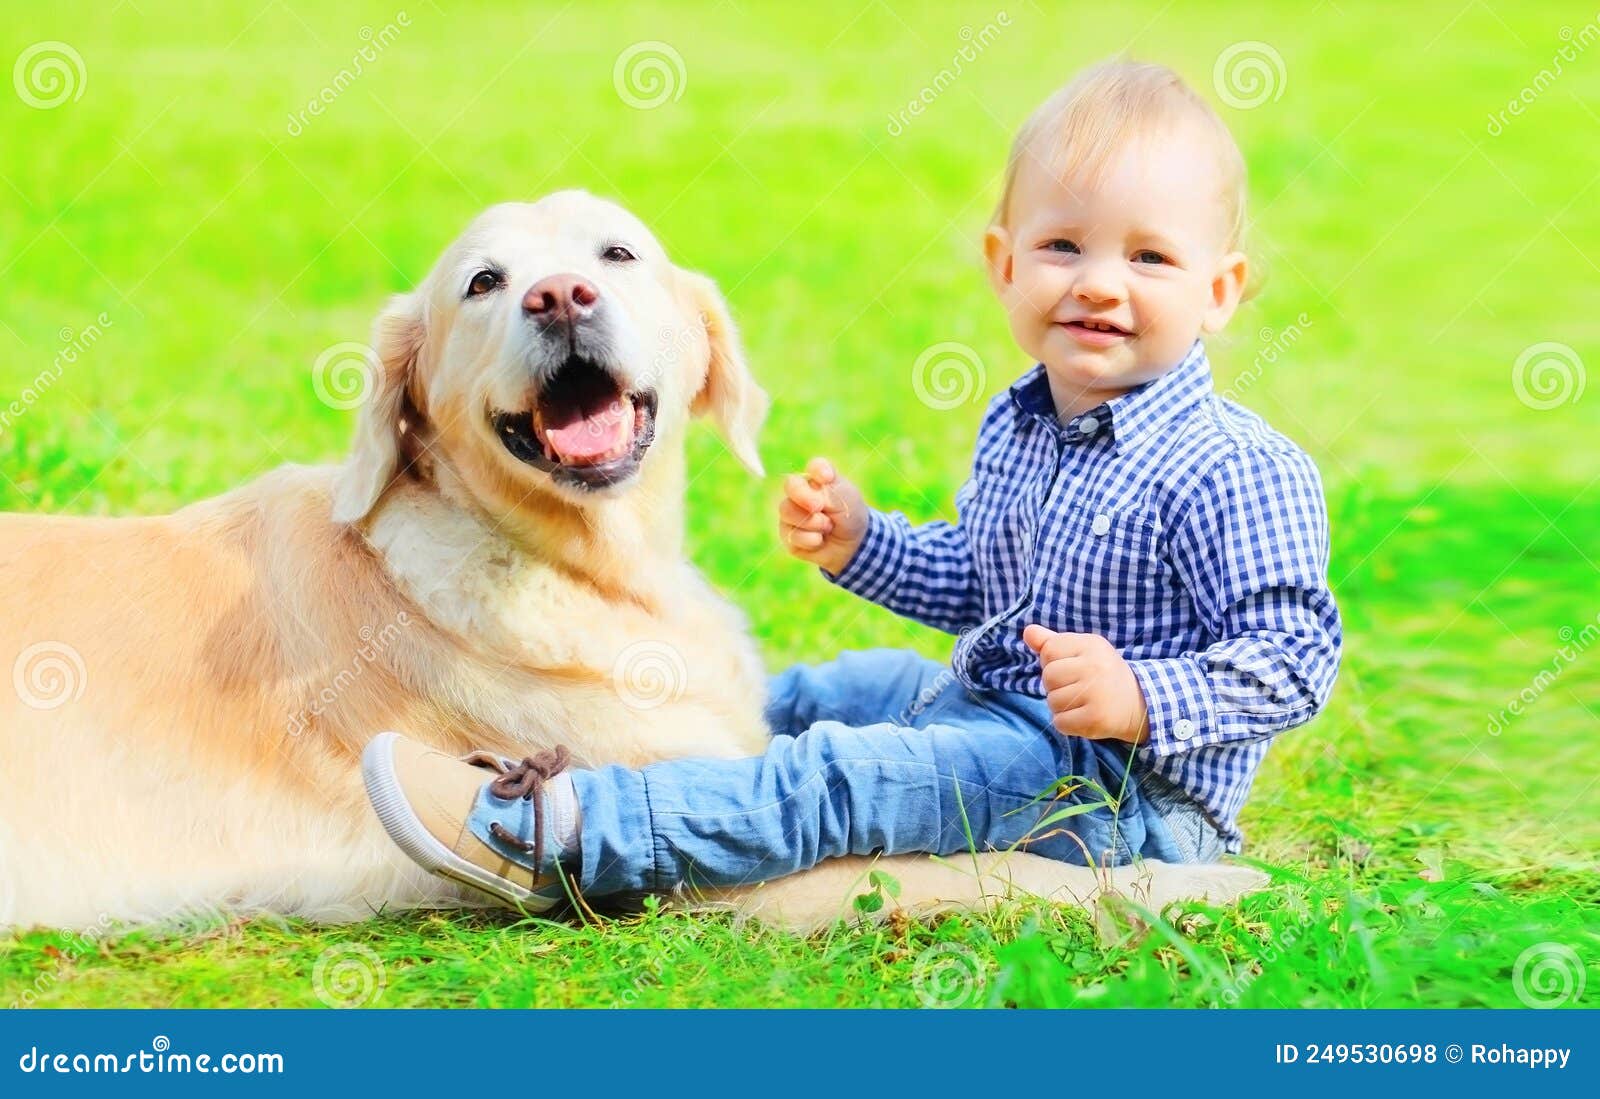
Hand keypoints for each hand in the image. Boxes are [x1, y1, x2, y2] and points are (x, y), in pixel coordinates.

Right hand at [778, 457, 868, 574]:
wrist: (852, 544)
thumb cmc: (849, 515)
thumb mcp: (846, 498)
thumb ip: (828, 490)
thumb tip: (814, 487)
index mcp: (817, 479)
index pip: (815, 466)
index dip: (818, 470)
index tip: (828, 478)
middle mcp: (800, 492)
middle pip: (790, 485)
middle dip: (805, 497)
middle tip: (819, 507)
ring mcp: (791, 513)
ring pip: (787, 511)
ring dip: (812, 522)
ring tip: (827, 527)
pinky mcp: (788, 535)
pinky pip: (791, 535)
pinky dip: (810, 540)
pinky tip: (819, 540)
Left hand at [1022, 625, 1148, 743]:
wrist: (1139, 703)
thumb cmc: (1102, 673)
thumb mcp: (1082, 650)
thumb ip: (1052, 642)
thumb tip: (1027, 632)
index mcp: (1091, 645)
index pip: (1049, 651)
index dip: (1053, 662)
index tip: (1071, 668)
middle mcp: (1095, 667)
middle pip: (1048, 677)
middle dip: (1056, 686)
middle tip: (1078, 688)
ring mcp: (1097, 694)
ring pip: (1052, 701)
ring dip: (1061, 706)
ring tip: (1082, 702)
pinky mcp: (1096, 718)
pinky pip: (1060, 722)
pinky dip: (1066, 723)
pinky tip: (1083, 716)